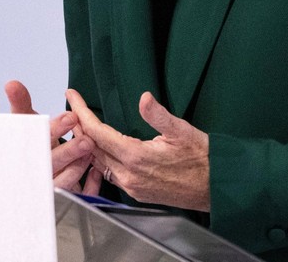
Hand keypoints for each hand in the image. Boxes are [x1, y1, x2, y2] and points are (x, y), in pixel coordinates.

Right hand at [6, 79, 100, 193]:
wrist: (25, 172)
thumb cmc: (29, 144)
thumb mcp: (25, 123)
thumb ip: (20, 103)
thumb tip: (12, 83)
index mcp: (28, 151)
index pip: (39, 141)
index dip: (54, 130)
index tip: (70, 117)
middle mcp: (37, 171)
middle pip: (51, 164)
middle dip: (69, 152)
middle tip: (86, 140)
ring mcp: (50, 187)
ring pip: (65, 182)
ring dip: (79, 166)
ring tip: (92, 150)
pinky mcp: (66, 200)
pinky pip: (80, 196)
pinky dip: (90, 185)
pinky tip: (96, 170)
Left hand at [66, 88, 209, 211]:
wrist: (215, 187)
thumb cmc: (202, 158)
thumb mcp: (182, 130)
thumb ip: (159, 115)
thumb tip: (144, 98)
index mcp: (136, 157)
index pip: (97, 133)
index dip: (81, 112)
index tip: (72, 96)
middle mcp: (129, 176)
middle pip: (92, 148)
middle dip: (79, 126)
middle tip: (72, 106)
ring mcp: (131, 187)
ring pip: (98, 162)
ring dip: (87, 143)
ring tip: (80, 123)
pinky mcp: (136, 192)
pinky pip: (108, 173)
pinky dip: (99, 156)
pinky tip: (99, 147)